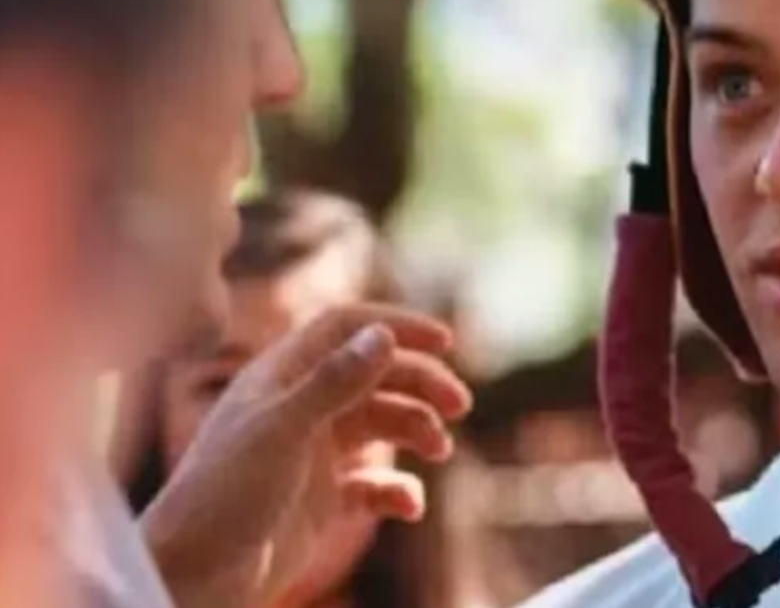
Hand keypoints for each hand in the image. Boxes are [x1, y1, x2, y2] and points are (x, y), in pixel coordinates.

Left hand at [139, 303, 471, 607]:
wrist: (192, 579)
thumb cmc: (224, 497)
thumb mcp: (282, 431)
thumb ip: (334, 382)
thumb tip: (384, 335)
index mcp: (282, 377)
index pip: (347, 329)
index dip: (397, 326)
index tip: (446, 343)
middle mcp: (300, 407)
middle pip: (376, 375)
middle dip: (422, 384)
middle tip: (460, 406)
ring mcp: (311, 453)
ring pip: (382, 424)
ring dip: (417, 430)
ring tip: (439, 450)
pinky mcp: (320, 499)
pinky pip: (374, 483)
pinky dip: (398, 488)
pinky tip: (409, 505)